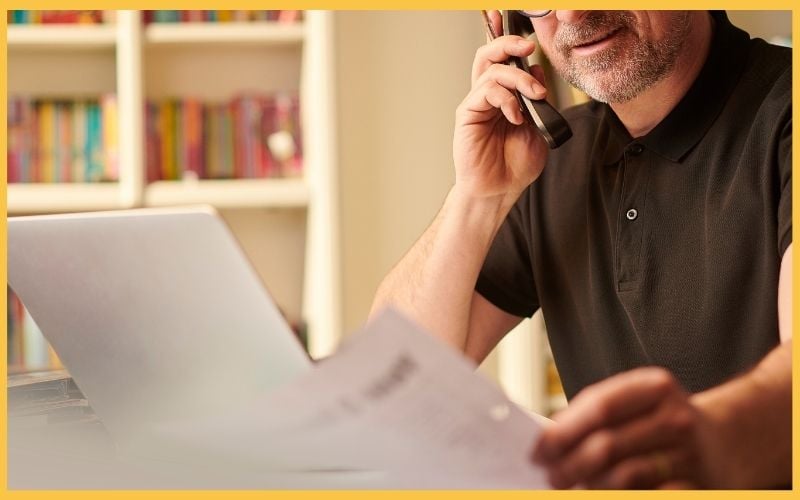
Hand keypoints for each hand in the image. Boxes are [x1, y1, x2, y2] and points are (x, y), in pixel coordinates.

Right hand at [453, 10, 549, 207]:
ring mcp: (477, 104)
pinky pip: (485, 91)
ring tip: (535, 95)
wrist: (500, 190)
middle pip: (490, 55)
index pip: (503, 60)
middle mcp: (488, 96)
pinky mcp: (468, 113)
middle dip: (508, 43)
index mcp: (505, 96)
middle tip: (528, 46)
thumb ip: (539, 99)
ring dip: (519, 77)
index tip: (515, 23)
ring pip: (492, 70)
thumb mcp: (539, 126)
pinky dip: (506, 98)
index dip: (506, 38)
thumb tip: (538, 70)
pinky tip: (516, 115)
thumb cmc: (515, 164)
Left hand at [531, 367, 714, 488]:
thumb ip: (598, 415)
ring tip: (575, 488)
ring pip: (623, 477)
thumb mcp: (639, 403)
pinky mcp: (700, 487)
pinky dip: (620, 499)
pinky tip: (604, 494)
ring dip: (591, 487)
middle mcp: (676, 417)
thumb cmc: (665, 422)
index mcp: (655, 387)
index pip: (599, 407)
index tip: (537, 450)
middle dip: (569, 465)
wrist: (730, 441)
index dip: (562, 431)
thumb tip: (549, 444)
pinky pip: (648, 498)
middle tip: (551, 477)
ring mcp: (690, 454)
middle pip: (606, 445)